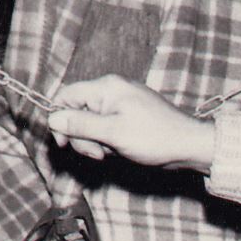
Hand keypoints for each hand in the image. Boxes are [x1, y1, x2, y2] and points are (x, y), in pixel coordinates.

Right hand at [48, 76, 217, 171]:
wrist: (188, 146)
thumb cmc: (155, 138)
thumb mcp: (113, 133)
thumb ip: (80, 124)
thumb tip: (52, 118)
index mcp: (107, 87)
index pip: (66, 95)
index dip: (60, 119)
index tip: (63, 143)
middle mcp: (112, 90)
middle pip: (76, 112)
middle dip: (81, 136)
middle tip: (97, 154)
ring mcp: (120, 103)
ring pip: (90, 123)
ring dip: (94, 143)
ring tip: (111, 153)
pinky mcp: (127, 116)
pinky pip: (105, 128)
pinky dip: (106, 141)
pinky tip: (118, 150)